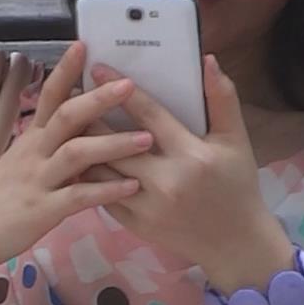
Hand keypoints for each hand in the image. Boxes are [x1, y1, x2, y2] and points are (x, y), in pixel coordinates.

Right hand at [0, 41, 155, 277]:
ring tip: (147, 138)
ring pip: (76, 153)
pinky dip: (107, 191)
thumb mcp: (18, 164)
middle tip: (130, 84)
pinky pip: (78, 196)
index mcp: (30, 140)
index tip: (84, 45)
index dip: (65, 70)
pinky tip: (132, 187)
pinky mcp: (42, 210)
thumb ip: (46, 146)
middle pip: (66, 116)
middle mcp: (34, 154)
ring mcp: (38, 181)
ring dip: (113, 144)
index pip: (47, 96)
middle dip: (99, 99)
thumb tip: (74, 127)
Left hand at [80, 55, 278, 278]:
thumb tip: (207, 61)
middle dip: (89, 114)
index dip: (120, 89)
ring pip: (100, 170)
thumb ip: (222, 99)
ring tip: (67, 122)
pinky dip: (87, 174)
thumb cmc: (237, 186)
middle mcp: (164, 181)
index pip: (147, 115)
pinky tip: (76, 156)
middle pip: (112, 142)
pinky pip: (100, 194)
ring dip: (81, 145)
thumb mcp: (236, 141)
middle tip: (72, 92)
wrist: (233, 243)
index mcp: (190, 155)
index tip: (97, 69)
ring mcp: (145, 206)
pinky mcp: (132, 223)